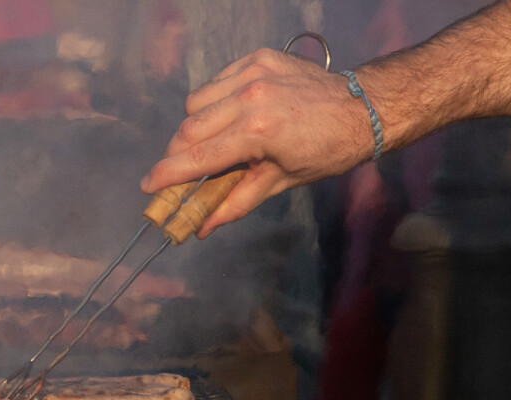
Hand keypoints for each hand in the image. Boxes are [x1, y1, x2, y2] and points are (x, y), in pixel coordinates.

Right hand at [140, 48, 375, 236]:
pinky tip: (230, 115)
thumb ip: (235, 203)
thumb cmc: (325, 152)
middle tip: (180, 171)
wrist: (362, 108)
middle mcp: (250, 98)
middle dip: (178, 154)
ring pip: (196, 103)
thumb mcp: (280, 183)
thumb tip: (202, 229)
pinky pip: (215, 83)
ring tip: (213, 141)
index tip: (148, 186)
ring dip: (195, 126)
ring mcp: (253, 74)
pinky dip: (214, 102)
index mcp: (257, 132)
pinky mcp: (257, 59)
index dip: (167, 175)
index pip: (197, 158)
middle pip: (188, 129)